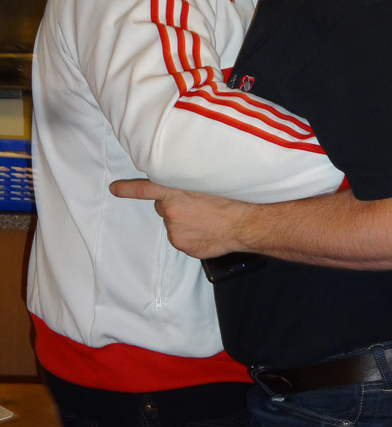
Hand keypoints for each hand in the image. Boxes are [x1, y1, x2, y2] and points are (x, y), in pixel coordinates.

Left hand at [109, 178, 245, 258]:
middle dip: (173, 205)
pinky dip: (191, 235)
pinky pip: (182, 238)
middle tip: (195, 204)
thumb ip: (187, 184)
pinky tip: (207, 230)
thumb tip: (182, 189)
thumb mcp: (207, 181)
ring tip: (206, 219)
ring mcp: (174, 230)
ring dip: (184, 221)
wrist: (244, 223)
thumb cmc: (230, 198)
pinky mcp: (182, 245)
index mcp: (174, 191)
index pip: (144, 189)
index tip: (114, 188)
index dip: (127, 189)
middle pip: (163, 206)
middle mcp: (170, 210)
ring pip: (174, 223)